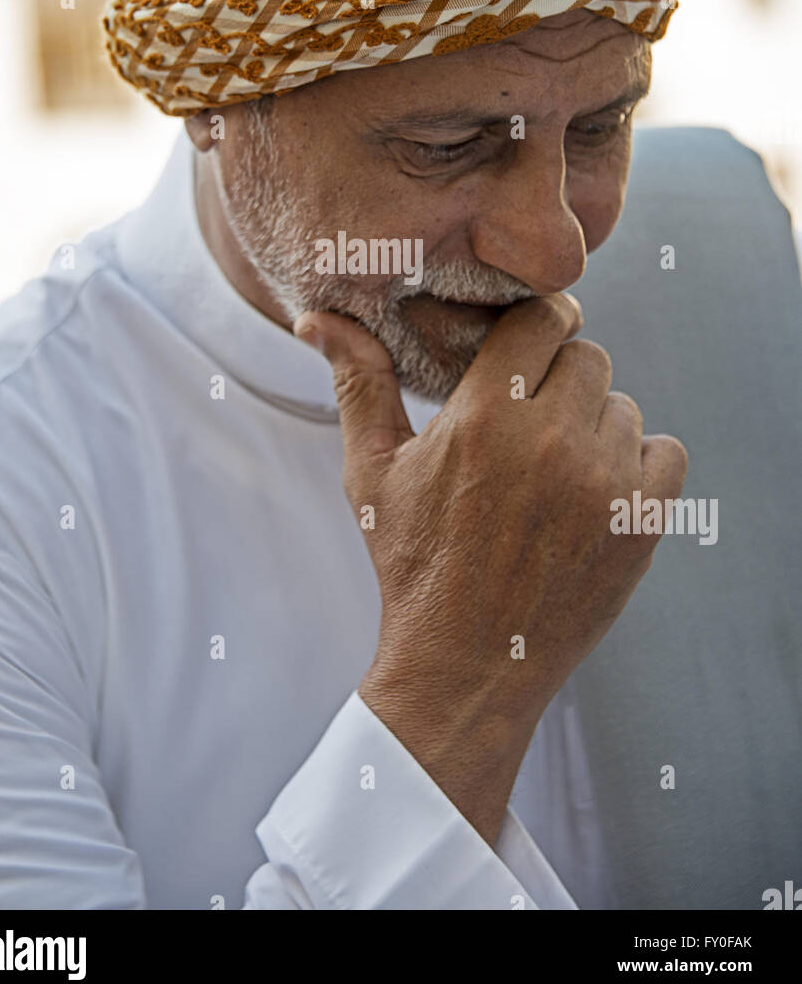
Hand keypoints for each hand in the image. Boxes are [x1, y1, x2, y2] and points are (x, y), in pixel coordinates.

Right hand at [294, 294, 686, 844]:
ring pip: (623, 406)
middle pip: (588, 357)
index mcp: (483, 417)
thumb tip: (318, 319)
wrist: (467, 666)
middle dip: (561, 378)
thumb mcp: (372, 472)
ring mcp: (604, 483)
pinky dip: (640, 463)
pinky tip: (597, 489)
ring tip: (555, 467)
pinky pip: (666, 452)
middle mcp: (550, 441)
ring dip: (596, 424)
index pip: (544, 317)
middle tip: (531, 417)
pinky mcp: (641, 523)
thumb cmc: (412, 565)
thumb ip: (359, 383)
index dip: (538, 326)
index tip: (528, 349)